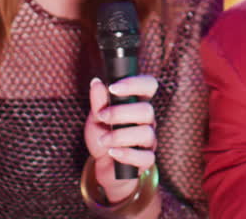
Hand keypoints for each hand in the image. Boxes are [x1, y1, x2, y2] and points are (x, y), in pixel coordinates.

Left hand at [85, 75, 158, 203]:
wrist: (104, 163)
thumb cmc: (103, 135)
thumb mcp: (97, 117)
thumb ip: (98, 101)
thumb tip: (96, 82)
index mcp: (137, 104)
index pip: (149, 86)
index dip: (135, 83)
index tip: (112, 88)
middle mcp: (147, 120)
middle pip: (146, 110)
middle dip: (120, 113)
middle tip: (102, 117)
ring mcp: (149, 140)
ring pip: (146, 133)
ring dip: (119, 136)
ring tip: (103, 140)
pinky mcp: (146, 160)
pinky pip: (144, 157)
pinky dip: (126, 155)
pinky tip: (111, 152)